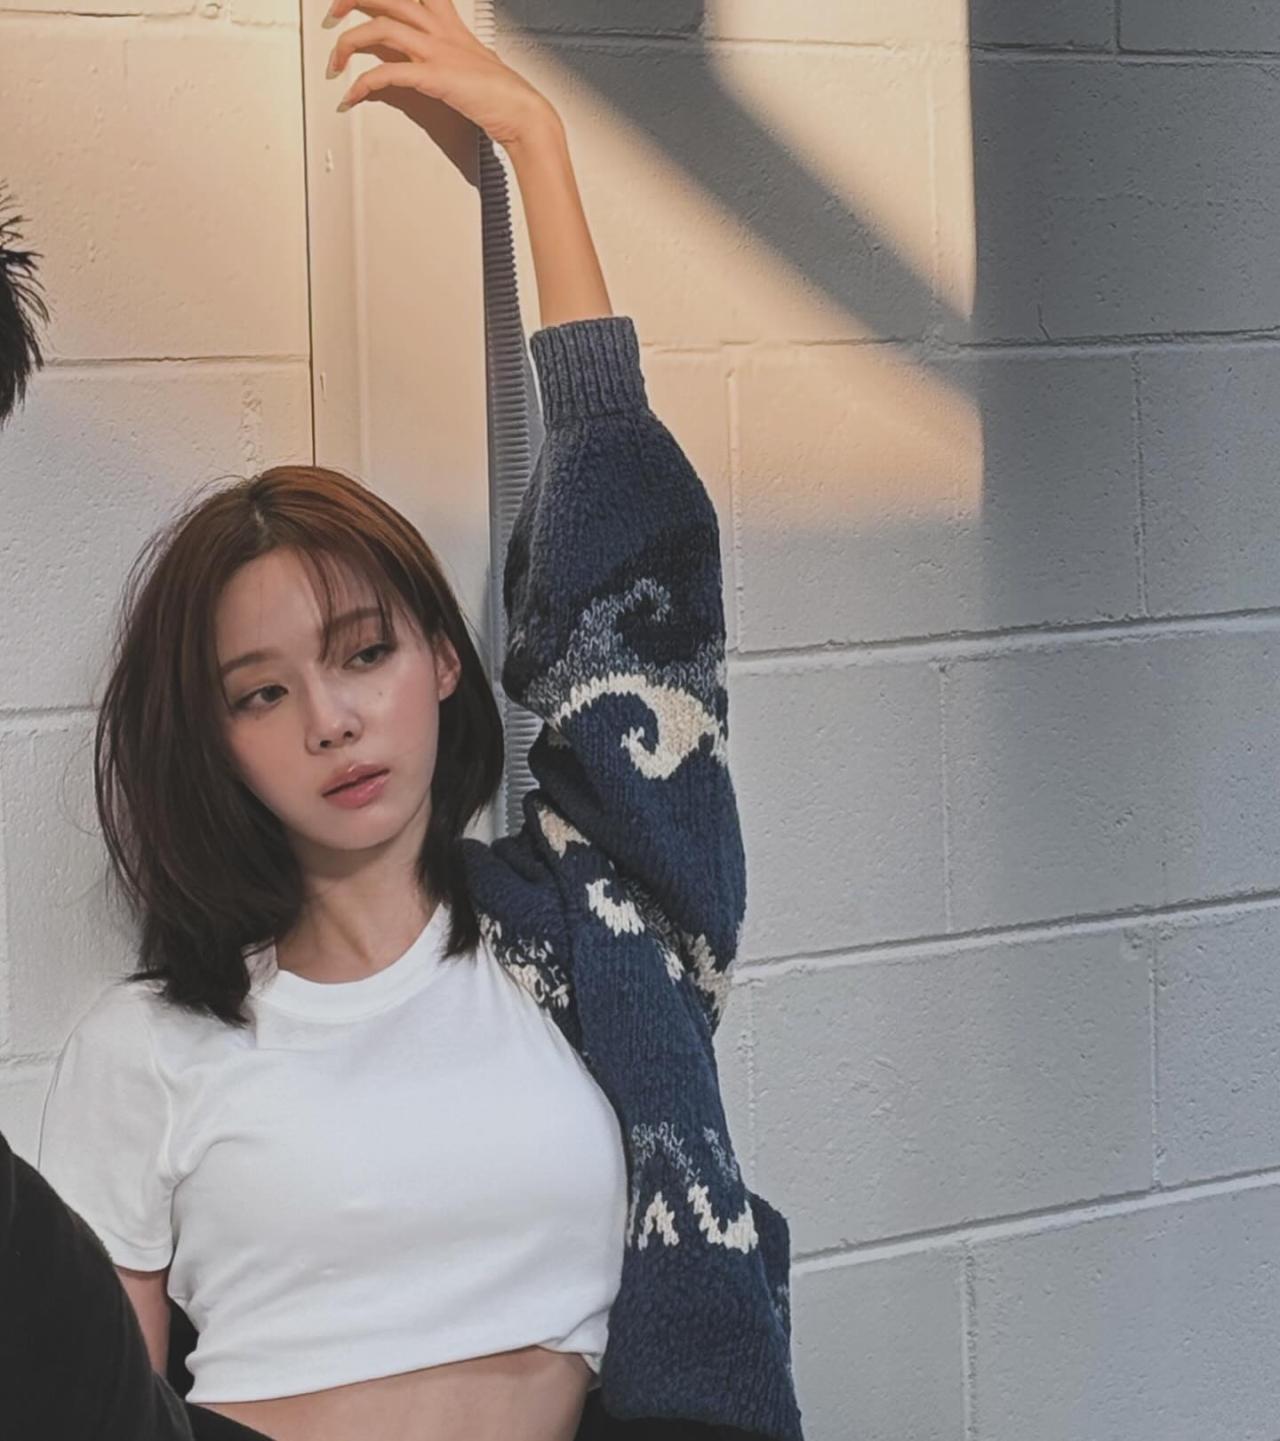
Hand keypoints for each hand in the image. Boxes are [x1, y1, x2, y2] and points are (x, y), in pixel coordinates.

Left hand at [324, 0, 557, 153]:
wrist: (524, 113)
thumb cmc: (501, 95)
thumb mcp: (469, 64)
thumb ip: (444, 55)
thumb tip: (422, 64)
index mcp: (448, 22)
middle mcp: (440, 30)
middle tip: (331, 12)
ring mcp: (436, 51)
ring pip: (380, 28)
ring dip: (348, 43)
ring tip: (333, 61)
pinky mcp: (434, 77)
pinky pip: (385, 75)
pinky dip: (361, 85)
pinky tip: (351, 95)